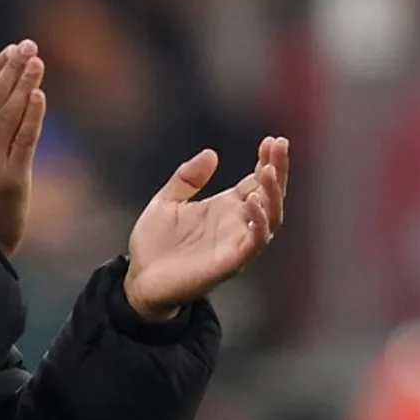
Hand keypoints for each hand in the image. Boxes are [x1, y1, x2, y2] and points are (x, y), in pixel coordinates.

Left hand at [123, 137, 289, 320]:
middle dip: (278, 170)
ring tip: (269, 170)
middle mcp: (236, 224)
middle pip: (270, 196)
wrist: (139, 280)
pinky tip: (251, 200)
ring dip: (273, 194)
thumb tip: (211, 154)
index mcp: (225, 208)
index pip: (256, 181)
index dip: (267, 161)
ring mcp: (235, 244)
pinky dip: (258, 222)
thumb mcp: (166, 202)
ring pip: (271, 218)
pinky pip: (254, 242)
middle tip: (279, 145)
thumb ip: (187, 179)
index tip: (271, 140)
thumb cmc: (155, 244)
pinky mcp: (229, 263)